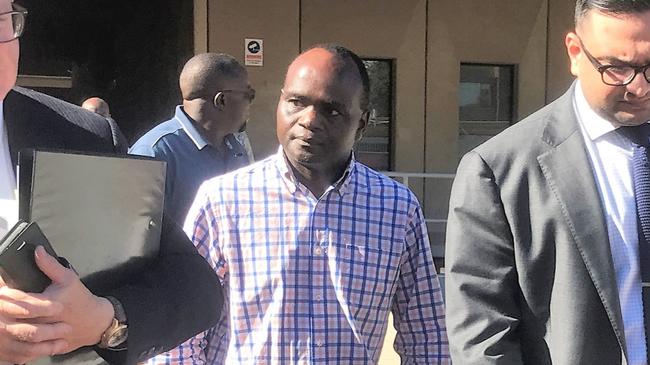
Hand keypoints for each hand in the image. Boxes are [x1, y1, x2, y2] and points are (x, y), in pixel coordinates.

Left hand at [0, 246, 114, 362]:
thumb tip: (37, 251)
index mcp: (53, 305)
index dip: (10, 296)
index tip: (1, 289)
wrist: (94, 322)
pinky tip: (10, 332)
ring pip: (19, 335)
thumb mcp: (69, 278)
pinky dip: (15, 341)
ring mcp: (45, 337)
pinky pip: (25, 347)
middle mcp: (47, 323)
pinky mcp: (43, 346)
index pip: (25, 303)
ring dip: (7, 326)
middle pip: (18, 320)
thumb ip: (51, 265)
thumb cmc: (80, 300)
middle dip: (4, 310)